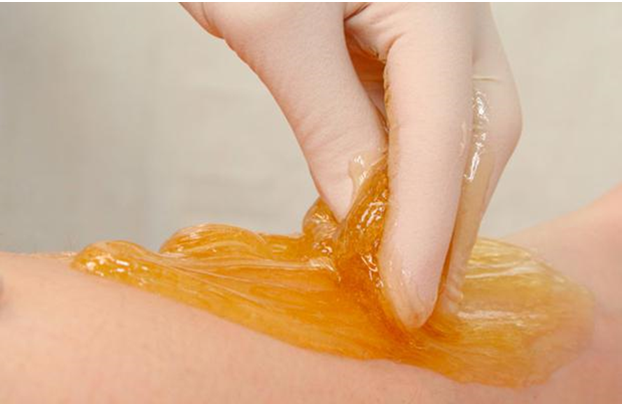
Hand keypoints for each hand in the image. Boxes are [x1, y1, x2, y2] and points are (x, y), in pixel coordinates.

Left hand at [182, 3, 520, 326]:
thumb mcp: (274, 25)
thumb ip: (327, 119)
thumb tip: (361, 211)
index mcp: (437, 6)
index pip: (441, 136)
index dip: (425, 226)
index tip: (408, 300)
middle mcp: (453, 21)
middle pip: (473, 140)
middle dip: (445, 224)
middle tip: (416, 298)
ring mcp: (432, 34)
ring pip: (453, 135)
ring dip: (427, 205)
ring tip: (402, 270)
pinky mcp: (401, 44)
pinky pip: (416, 119)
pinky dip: (401, 172)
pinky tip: (380, 211)